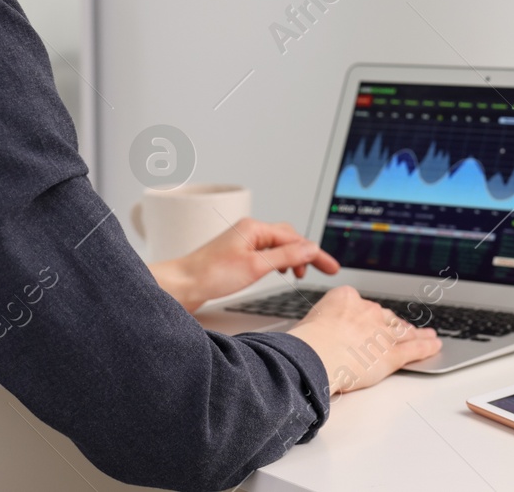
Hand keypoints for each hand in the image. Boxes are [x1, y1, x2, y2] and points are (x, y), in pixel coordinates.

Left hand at [149, 217, 339, 313]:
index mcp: (255, 228)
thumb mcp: (256, 267)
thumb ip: (286, 256)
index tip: (332, 268)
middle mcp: (250, 231)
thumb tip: (311, 247)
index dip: (316, 253)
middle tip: (322, 272)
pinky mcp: (237, 255)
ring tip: (300, 275)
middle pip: (288, 237)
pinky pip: (266, 253)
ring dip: (292, 258)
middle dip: (306, 254)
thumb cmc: (211, 275)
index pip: (295, 238)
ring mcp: (242, 242)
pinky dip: (278, 261)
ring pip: (277, 245)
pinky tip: (279, 272)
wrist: (181, 285)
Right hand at [285, 286, 440, 394]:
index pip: (363, 306)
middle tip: (400, 330)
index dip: (369, 317)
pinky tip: (434, 345)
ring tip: (427, 335)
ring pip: (404, 332)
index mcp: (346, 298)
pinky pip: (415, 349)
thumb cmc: (306, 342)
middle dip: (393, 325)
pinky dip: (427, 347)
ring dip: (417, 333)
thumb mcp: (308, 322)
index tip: (369, 321)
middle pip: (386, 318)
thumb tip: (313, 334)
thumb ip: (320, 325)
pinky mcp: (391, 354)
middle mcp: (368, 312)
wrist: (315, 354)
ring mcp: (382, 333)